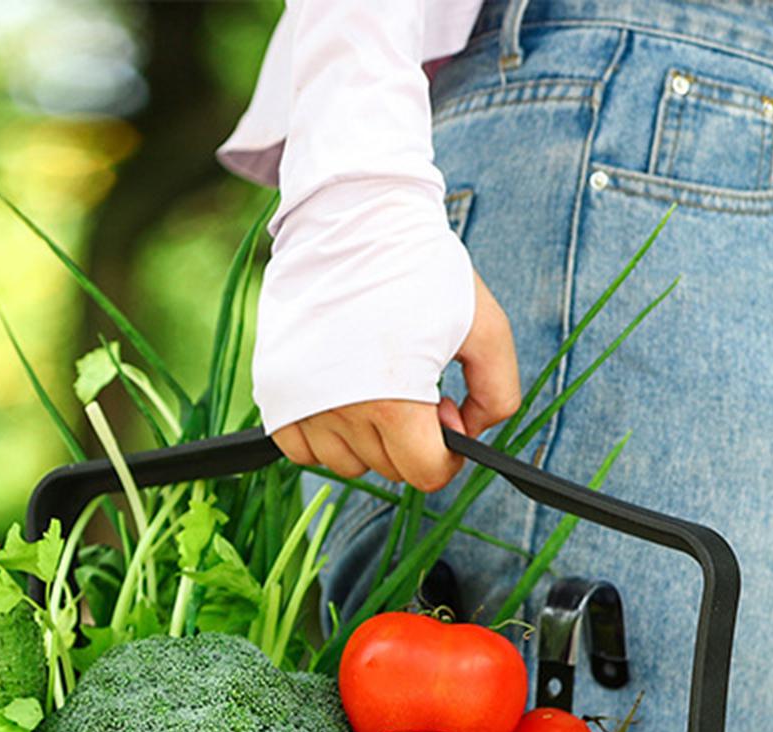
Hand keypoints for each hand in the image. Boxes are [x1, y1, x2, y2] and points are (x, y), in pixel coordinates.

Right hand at [272, 271, 519, 492]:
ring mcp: (300, 403)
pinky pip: (303, 449)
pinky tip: (344, 393)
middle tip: (417, 387)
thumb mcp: (486, 326)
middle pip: (388, 469)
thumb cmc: (421, 267)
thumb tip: (468, 435)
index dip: (447, 456)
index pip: (424, 474)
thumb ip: (499, 394)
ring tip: (378, 385)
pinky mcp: (274, 391)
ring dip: (368, 439)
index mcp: (393, 401)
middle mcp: (340, 410)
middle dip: (412, 439)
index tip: (446, 417)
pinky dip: (326, 434)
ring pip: (345, 463)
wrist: (352, 215)